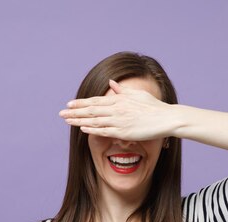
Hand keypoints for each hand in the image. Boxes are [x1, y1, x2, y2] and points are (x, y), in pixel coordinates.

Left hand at [58, 79, 175, 140]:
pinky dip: (92, 129)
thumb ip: (122, 90)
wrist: (166, 118)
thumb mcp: (137, 94)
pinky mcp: (123, 132)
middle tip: (61, 113)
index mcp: (119, 99)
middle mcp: (116, 109)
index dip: (81, 103)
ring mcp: (119, 121)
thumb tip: (111, 83)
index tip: (69, 103)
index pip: (95, 101)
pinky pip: (104, 131)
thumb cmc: (154, 107)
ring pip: (94, 120)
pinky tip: (82, 129)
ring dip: (79, 121)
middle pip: (91, 110)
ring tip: (67, 121)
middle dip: (74, 111)